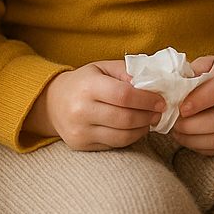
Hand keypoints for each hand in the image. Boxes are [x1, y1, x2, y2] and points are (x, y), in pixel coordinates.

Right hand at [24, 61, 164, 150]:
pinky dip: (130, 138)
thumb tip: (150, 82)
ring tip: (151, 120)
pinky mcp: (81, 145)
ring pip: (120, 136)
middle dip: (147, 116)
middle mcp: (81, 110)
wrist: (53, 102)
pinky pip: (113, 144)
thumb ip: (126, 71)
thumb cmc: (84, 81)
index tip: (160, 101)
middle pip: (124, 118)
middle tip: (159, 112)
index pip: (123, 96)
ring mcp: (80, 131)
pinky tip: (137, 128)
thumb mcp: (102, 67)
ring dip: (142, 129)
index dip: (146, 100)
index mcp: (88, 86)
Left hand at [171, 56, 213, 155]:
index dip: (198, 101)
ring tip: (178, 132)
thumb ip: (190, 73)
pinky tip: (189, 138)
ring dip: (192, 139)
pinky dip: (200, 146)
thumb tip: (171, 91)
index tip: (181, 108)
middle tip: (174, 123)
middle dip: (190, 125)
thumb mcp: (207, 64)